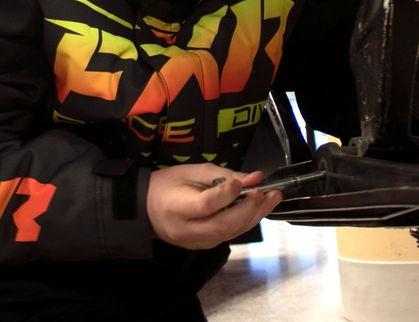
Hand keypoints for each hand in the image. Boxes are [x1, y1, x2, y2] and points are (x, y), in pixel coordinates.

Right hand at [146, 164, 280, 248]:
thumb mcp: (193, 171)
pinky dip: (245, 222)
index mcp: (177, 207)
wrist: (146, 209)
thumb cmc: (168, 185)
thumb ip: (223, 175)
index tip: (244, 181)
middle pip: (222, 225)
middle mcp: (186, 230)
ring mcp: (194, 242)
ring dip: (254, 216)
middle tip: (267, 192)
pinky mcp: (202, 246)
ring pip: (229, 233)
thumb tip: (255, 177)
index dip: (227, 194)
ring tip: (272, 198)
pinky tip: (257, 209)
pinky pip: (228, 236)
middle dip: (249, 209)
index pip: (206, 205)